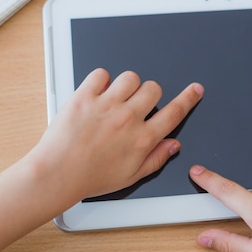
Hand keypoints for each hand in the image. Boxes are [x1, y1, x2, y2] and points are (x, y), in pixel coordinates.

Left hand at [31, 68, 203, 202]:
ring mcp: (106, 105)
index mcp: (142, 139)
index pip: (174, 113)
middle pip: (153, 89)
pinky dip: (101, 80)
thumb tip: (174, 145)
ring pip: (130, 77)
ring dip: (127, 85)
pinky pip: (101, 73)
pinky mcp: (84, 97)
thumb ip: (156, 158)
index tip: (195, 89)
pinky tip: (98, 93)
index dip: (188, 98)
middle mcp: (128, 119)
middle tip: (136, 104)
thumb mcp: (131, 176)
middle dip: (149, 94)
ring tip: (115, 98)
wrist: (57, 174)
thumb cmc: (90, 178)